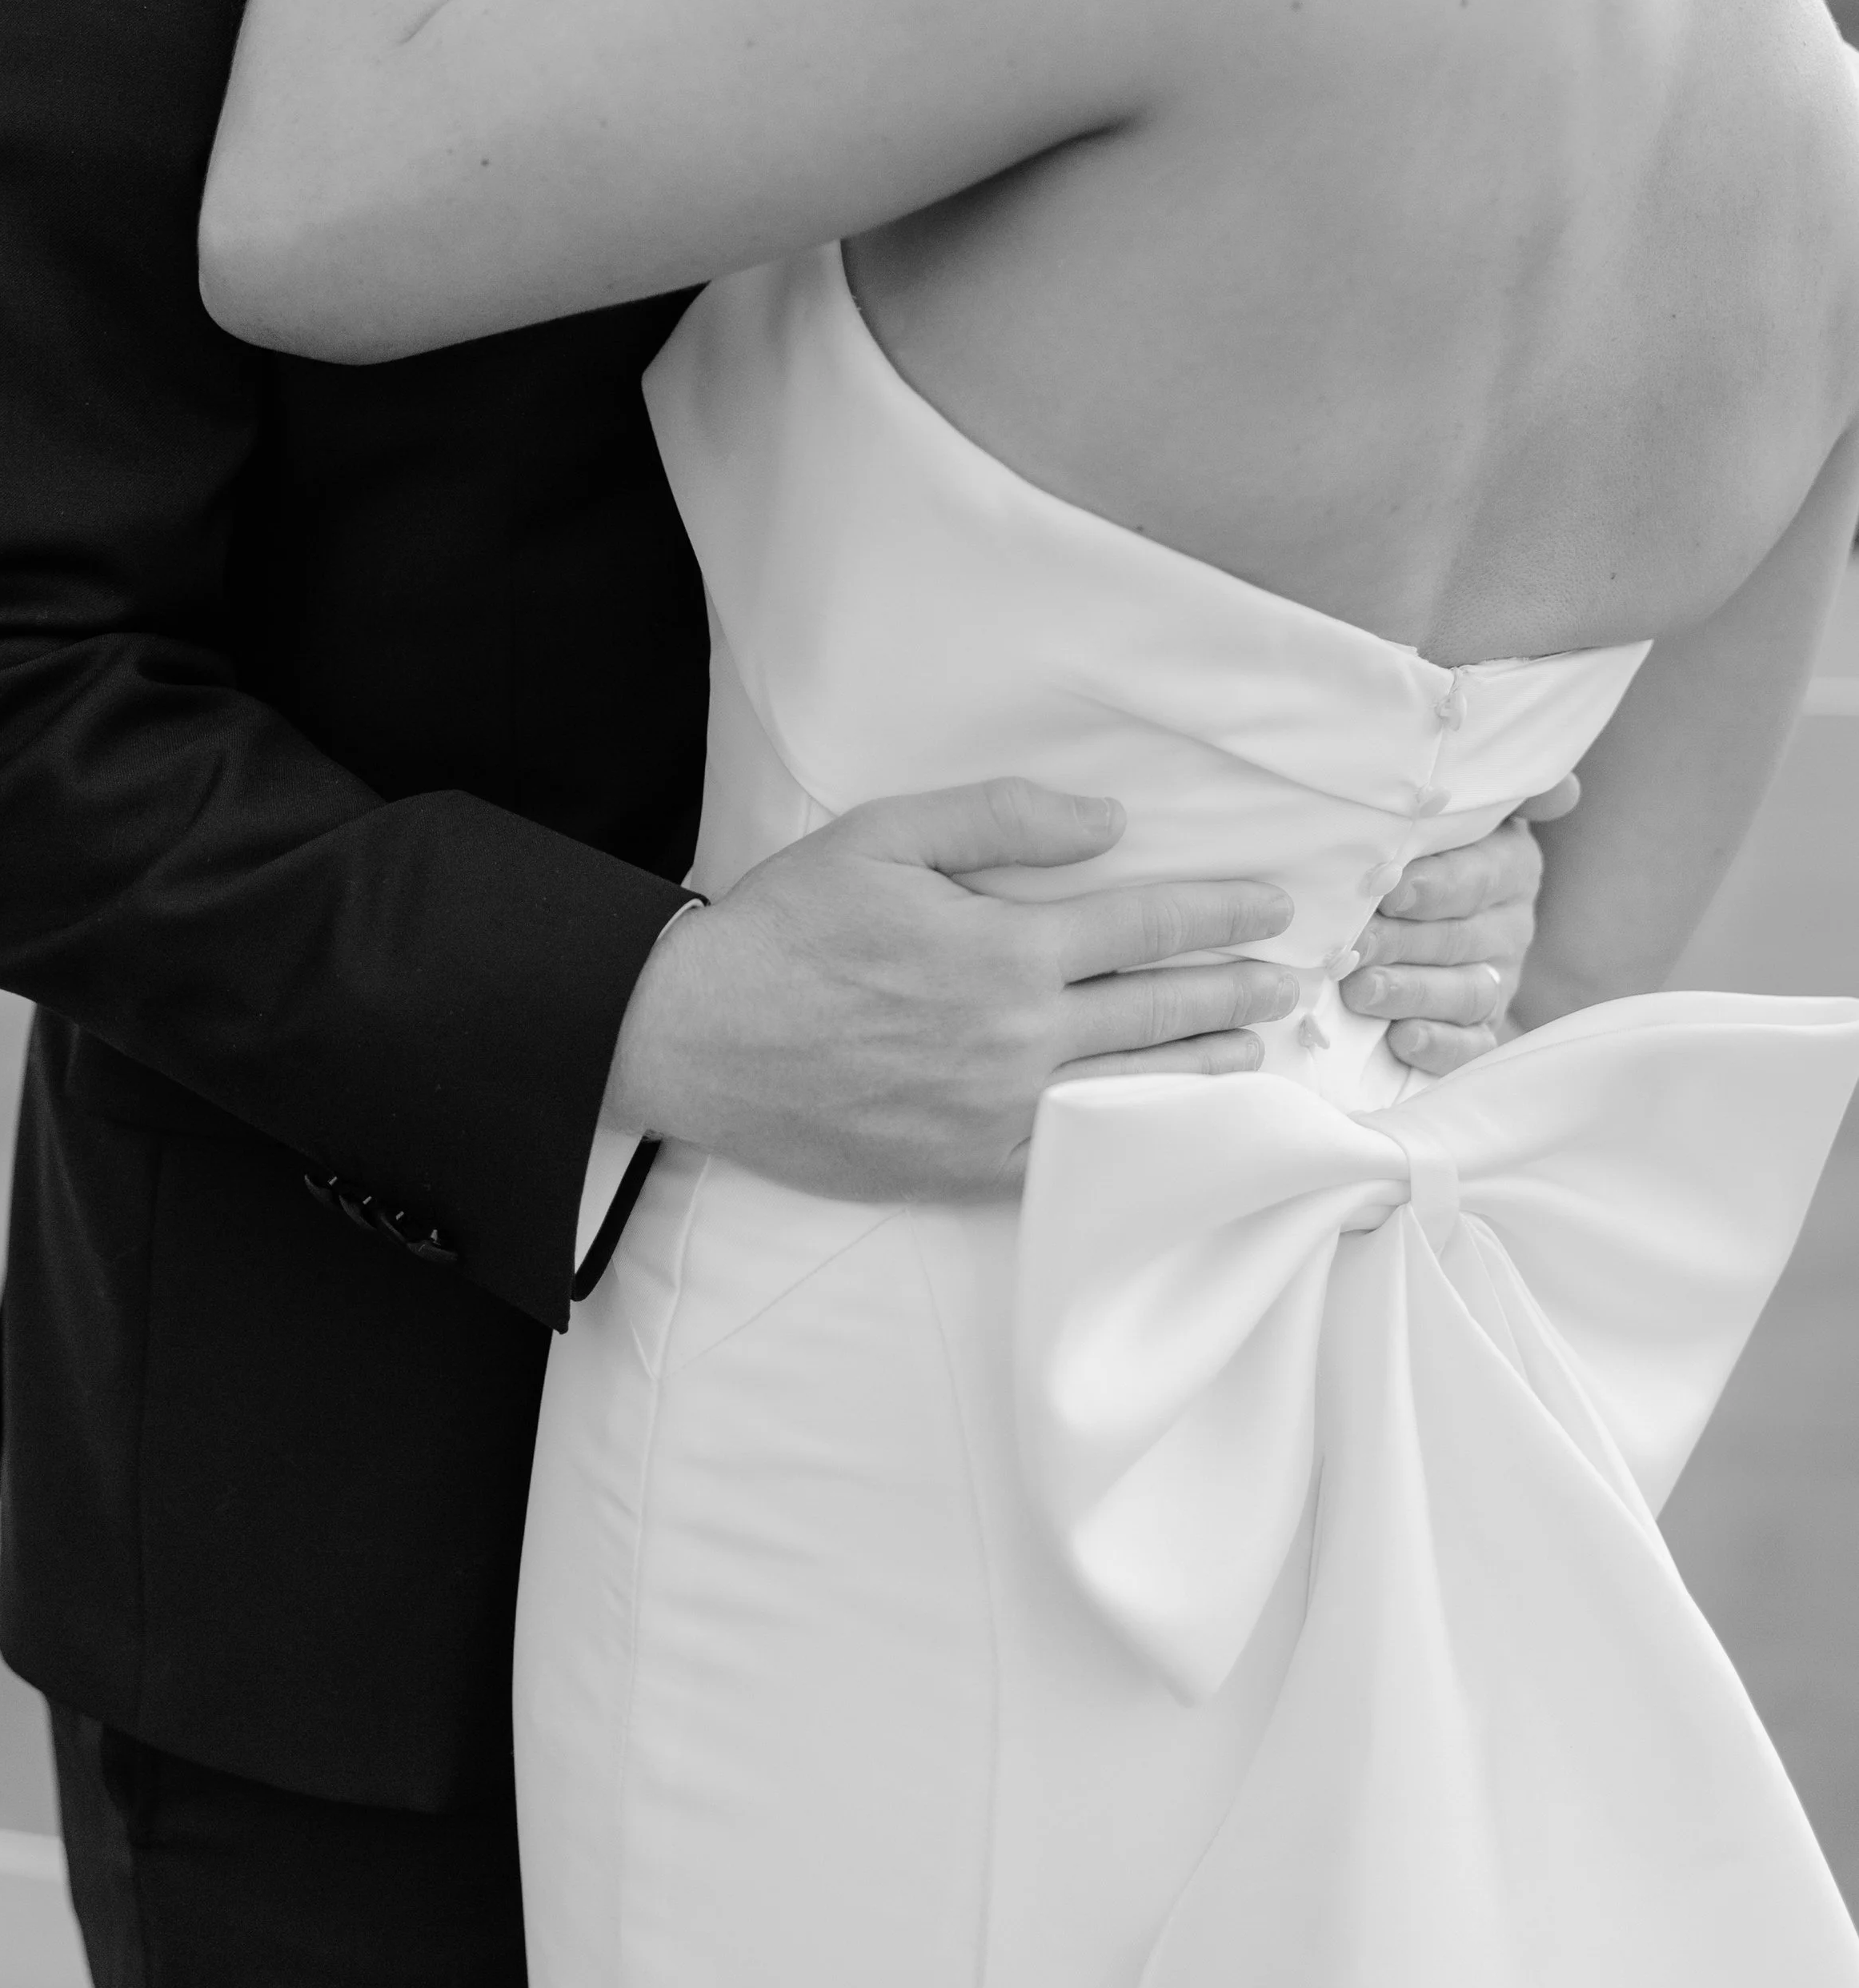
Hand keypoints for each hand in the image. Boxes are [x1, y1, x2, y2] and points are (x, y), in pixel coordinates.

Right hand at [602, 779, 1297, 1202]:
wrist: (697, 1038)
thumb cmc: (786, 927)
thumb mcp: (885, 835)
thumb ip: (1002, 820)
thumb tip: (1108, 823)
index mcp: (1004, 948)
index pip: (1145, 923)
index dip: (1219, 912)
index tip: (1272, 907)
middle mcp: (1015, 1038)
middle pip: (1158, 1012)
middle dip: (1235, 993)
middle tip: (1290, 984)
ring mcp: (994, 1114)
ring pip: (1130, 1093)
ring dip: (1203, 1070)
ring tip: (1253, 1057)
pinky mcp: (963, 1167)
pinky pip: (1073, 1157)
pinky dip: (1132, 1142)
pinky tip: (1159, 1131)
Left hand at [1338, 776, 1580, 1070]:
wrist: (1418, 916)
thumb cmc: (1422, 851)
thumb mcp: (1456, 817)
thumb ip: (1503, 795)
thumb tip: (1564, 790)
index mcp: (1511, 867)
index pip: (1482, 876)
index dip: (1437, 885)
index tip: (1389, 891)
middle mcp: (1510, 927)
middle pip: (1462, 939)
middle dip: (1403, 943)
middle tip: (1352, 946)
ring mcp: (1499, 983)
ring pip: (1466, 993)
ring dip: (1413, 994)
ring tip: (1361, 990)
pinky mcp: (1482, 1032)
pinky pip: (1471, 1047)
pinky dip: (1439, 1046)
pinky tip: (1401, 1040)